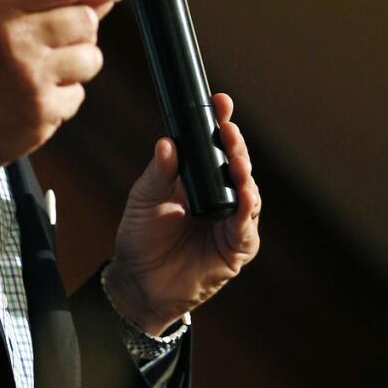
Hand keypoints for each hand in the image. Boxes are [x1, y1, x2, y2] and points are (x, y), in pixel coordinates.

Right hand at [0, 0, 124, 176]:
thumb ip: (47, 6)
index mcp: (3, 11)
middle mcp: (17, 40)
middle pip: (87, 21)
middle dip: (83, 34)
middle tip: (60, 47)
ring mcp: (31, 79)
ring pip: (91, 59)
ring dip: (78, 67)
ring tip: (46, 75)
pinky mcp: (41, 113)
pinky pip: (78, 96)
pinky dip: (64, 100)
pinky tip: (35, 101)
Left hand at [103, 94, 260, 333]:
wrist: (138, 284)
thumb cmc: (141, 239)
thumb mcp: (144, 200)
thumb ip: (158, 173)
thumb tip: (167, 143)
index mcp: (197, 179)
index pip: (214, 146)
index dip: (220, 123)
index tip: (219, 102)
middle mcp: (219, 196)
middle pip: (236, 164)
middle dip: (234, 144)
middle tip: (227, 127)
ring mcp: (231, 222)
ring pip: (248, 191)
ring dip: (243, 172)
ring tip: (235, 158)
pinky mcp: (236, 248)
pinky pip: (246, 225)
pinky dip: (246, 208)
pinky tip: (243, 193)